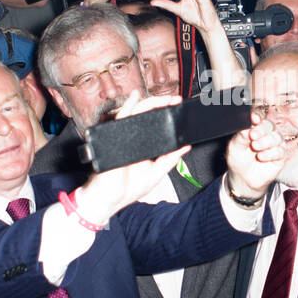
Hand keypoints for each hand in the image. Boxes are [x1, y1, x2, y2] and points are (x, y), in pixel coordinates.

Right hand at [77, 92, 190, 220]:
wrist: (111, 200)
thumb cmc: (128, 188)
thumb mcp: (156, 172)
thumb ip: (170, 159)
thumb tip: (185, 147)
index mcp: (141, 144)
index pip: (153, 124)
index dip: (165, 114)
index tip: (179, 109)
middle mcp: (131, 137)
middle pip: (146, 115)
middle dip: (162, 104)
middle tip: (176, 101)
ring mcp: (122, 136)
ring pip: (136, 112)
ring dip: (151, 102)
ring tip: (166, 99)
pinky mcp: (113, 138)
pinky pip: (121, 118)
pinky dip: (128, 106)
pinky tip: (135, 97)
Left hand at [225, 113, 285, 197]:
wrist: (243, 178)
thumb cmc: (239, 160)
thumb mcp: (234, 148)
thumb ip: (240, 137)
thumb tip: (245, 129)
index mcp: (254, 128)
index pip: (258, 118)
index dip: (257, 117)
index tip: (253, 118)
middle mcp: (266, 134)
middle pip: (270, 125)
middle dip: (262, 129)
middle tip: (253, 135)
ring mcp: (275, 145)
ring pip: (277, 137)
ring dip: (266, 142)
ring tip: (255, 147)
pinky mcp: (280, 157)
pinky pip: (280, 151)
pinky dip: (270, 153)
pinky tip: (261, 157)